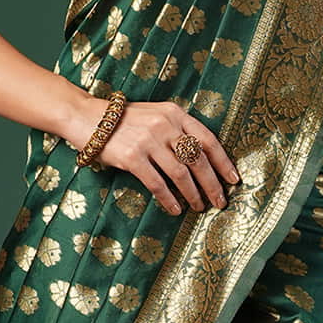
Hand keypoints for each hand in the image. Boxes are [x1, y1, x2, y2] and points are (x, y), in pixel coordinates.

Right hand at [92, 100, 240, 214]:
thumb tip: (202, 160)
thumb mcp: (156, 115)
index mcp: (175, 114)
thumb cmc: (125, 121)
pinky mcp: (132, 157)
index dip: (223, 162)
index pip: (208, 140)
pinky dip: (169, 199)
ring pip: (181, 174)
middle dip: (212, 184)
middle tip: (220, 202)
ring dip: (193, 194)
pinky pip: (157, 184)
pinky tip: (175, 209)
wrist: (88, 118)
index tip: (233, 180)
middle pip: (198, 160)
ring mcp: (148, 141)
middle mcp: (165, 125)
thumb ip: (178, 130)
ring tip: (199, 207)